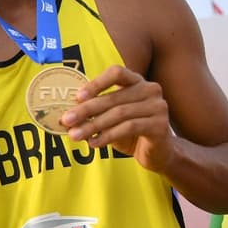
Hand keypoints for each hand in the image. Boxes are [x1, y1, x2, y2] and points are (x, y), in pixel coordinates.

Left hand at [60, 65, 174, 172]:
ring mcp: (158, 106)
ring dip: (93, 125)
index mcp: (137, 81)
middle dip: (87, 110)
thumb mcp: (111, 118)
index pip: (116, 73)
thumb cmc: (131, 132)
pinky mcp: (160, 125)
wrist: (158, 153)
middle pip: (113, 97)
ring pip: (119, 113)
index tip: (77, 97)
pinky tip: (94, 143)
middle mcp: (150, 89)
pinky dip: (108, 136)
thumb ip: (95, 112)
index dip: (96, 83)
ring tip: (75, 135)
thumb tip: (66, 115)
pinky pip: (129, 128)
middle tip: (67, 120)